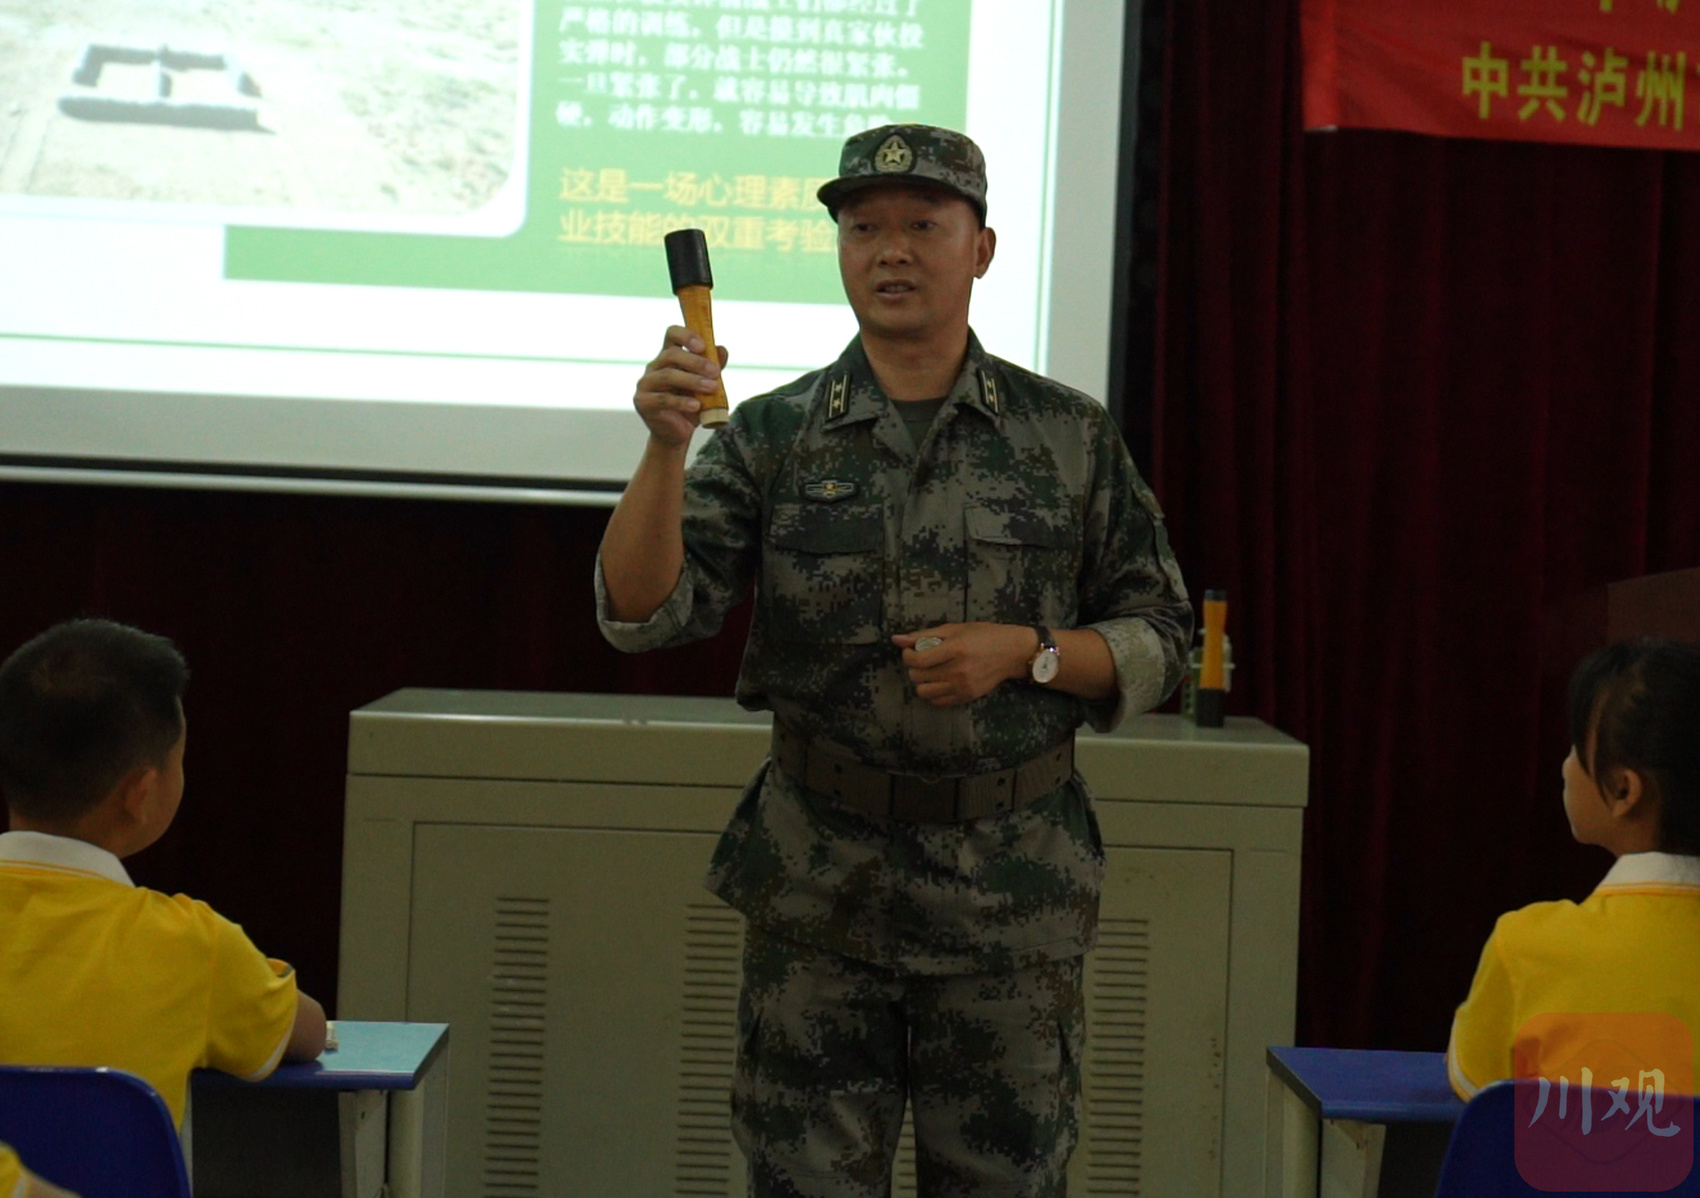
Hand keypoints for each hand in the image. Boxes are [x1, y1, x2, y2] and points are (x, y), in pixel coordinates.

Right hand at [633, 326, 728, 446]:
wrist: (678, 433)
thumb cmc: (692, 404)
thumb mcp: (706, 385)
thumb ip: (713, 367)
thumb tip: (722, 350)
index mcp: (668, 356)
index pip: (672, 334)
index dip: (686, 335)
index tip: (703, 346)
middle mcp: (654, 366)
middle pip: (670, 354)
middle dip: (695, 362)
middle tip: (715, 372)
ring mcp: (645, 383)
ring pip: (667, 376)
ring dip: (692, 381)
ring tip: (712, 388)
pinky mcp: (643, 402)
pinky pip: (663, 399)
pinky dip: (682, 402)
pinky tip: (696, 405)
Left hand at [893, 623, 1038, 706]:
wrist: (1012, 652)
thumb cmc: (984, 635)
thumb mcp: (955, 628)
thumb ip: (924, 635)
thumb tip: (896, 639)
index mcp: (956, 649)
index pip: (918, 660)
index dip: (907, 656)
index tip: (910, 651)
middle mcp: (959, 670)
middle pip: (918, 676)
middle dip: (914, 667)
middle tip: (922, 660)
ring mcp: (963, 686)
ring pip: (924, 692)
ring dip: (921, 682)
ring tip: (929, 672)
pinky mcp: (967, 697)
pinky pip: (938, 701)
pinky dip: (933, 692)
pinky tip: (939, 681)